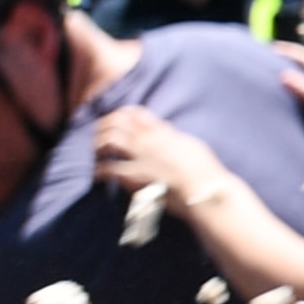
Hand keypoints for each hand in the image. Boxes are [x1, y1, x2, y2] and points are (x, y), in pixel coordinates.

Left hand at [92, 105, 222, 204]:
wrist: (204, 191)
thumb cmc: (205, 171)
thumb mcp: (192, 145)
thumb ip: (175, 138)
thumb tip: (168, 132)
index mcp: (163, 131)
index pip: (135, 113)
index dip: (122, 114)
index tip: (117, 120)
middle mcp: (148, 140)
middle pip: (117, 122)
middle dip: (104, 127)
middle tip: (100, 136)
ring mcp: (140, 157)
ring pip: (109, 140)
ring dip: (99, 146)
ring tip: (98, 153)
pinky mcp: (134, 176)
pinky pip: (110, 169)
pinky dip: (101, 171)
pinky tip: (98, 174)